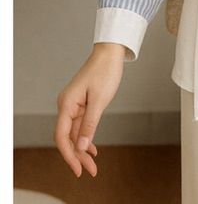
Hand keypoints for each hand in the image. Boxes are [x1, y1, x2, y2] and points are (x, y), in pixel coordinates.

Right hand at [54, 43, 126, 176]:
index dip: (68, 155)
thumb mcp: (100, 100)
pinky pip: (80, 124)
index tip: (78, 169)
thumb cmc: (105, 71)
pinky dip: (86, 136)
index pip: (62, 136)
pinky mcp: (82, 103)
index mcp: (67, 104)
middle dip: (78, 155)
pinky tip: (92, 148)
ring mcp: (74, 104)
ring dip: (82, 148)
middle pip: (68, 137)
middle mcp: (67, 105)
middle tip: (90, 171)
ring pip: (75, 132)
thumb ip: (89, 124)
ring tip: (92, 164)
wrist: (110, 52)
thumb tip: (81, 146)